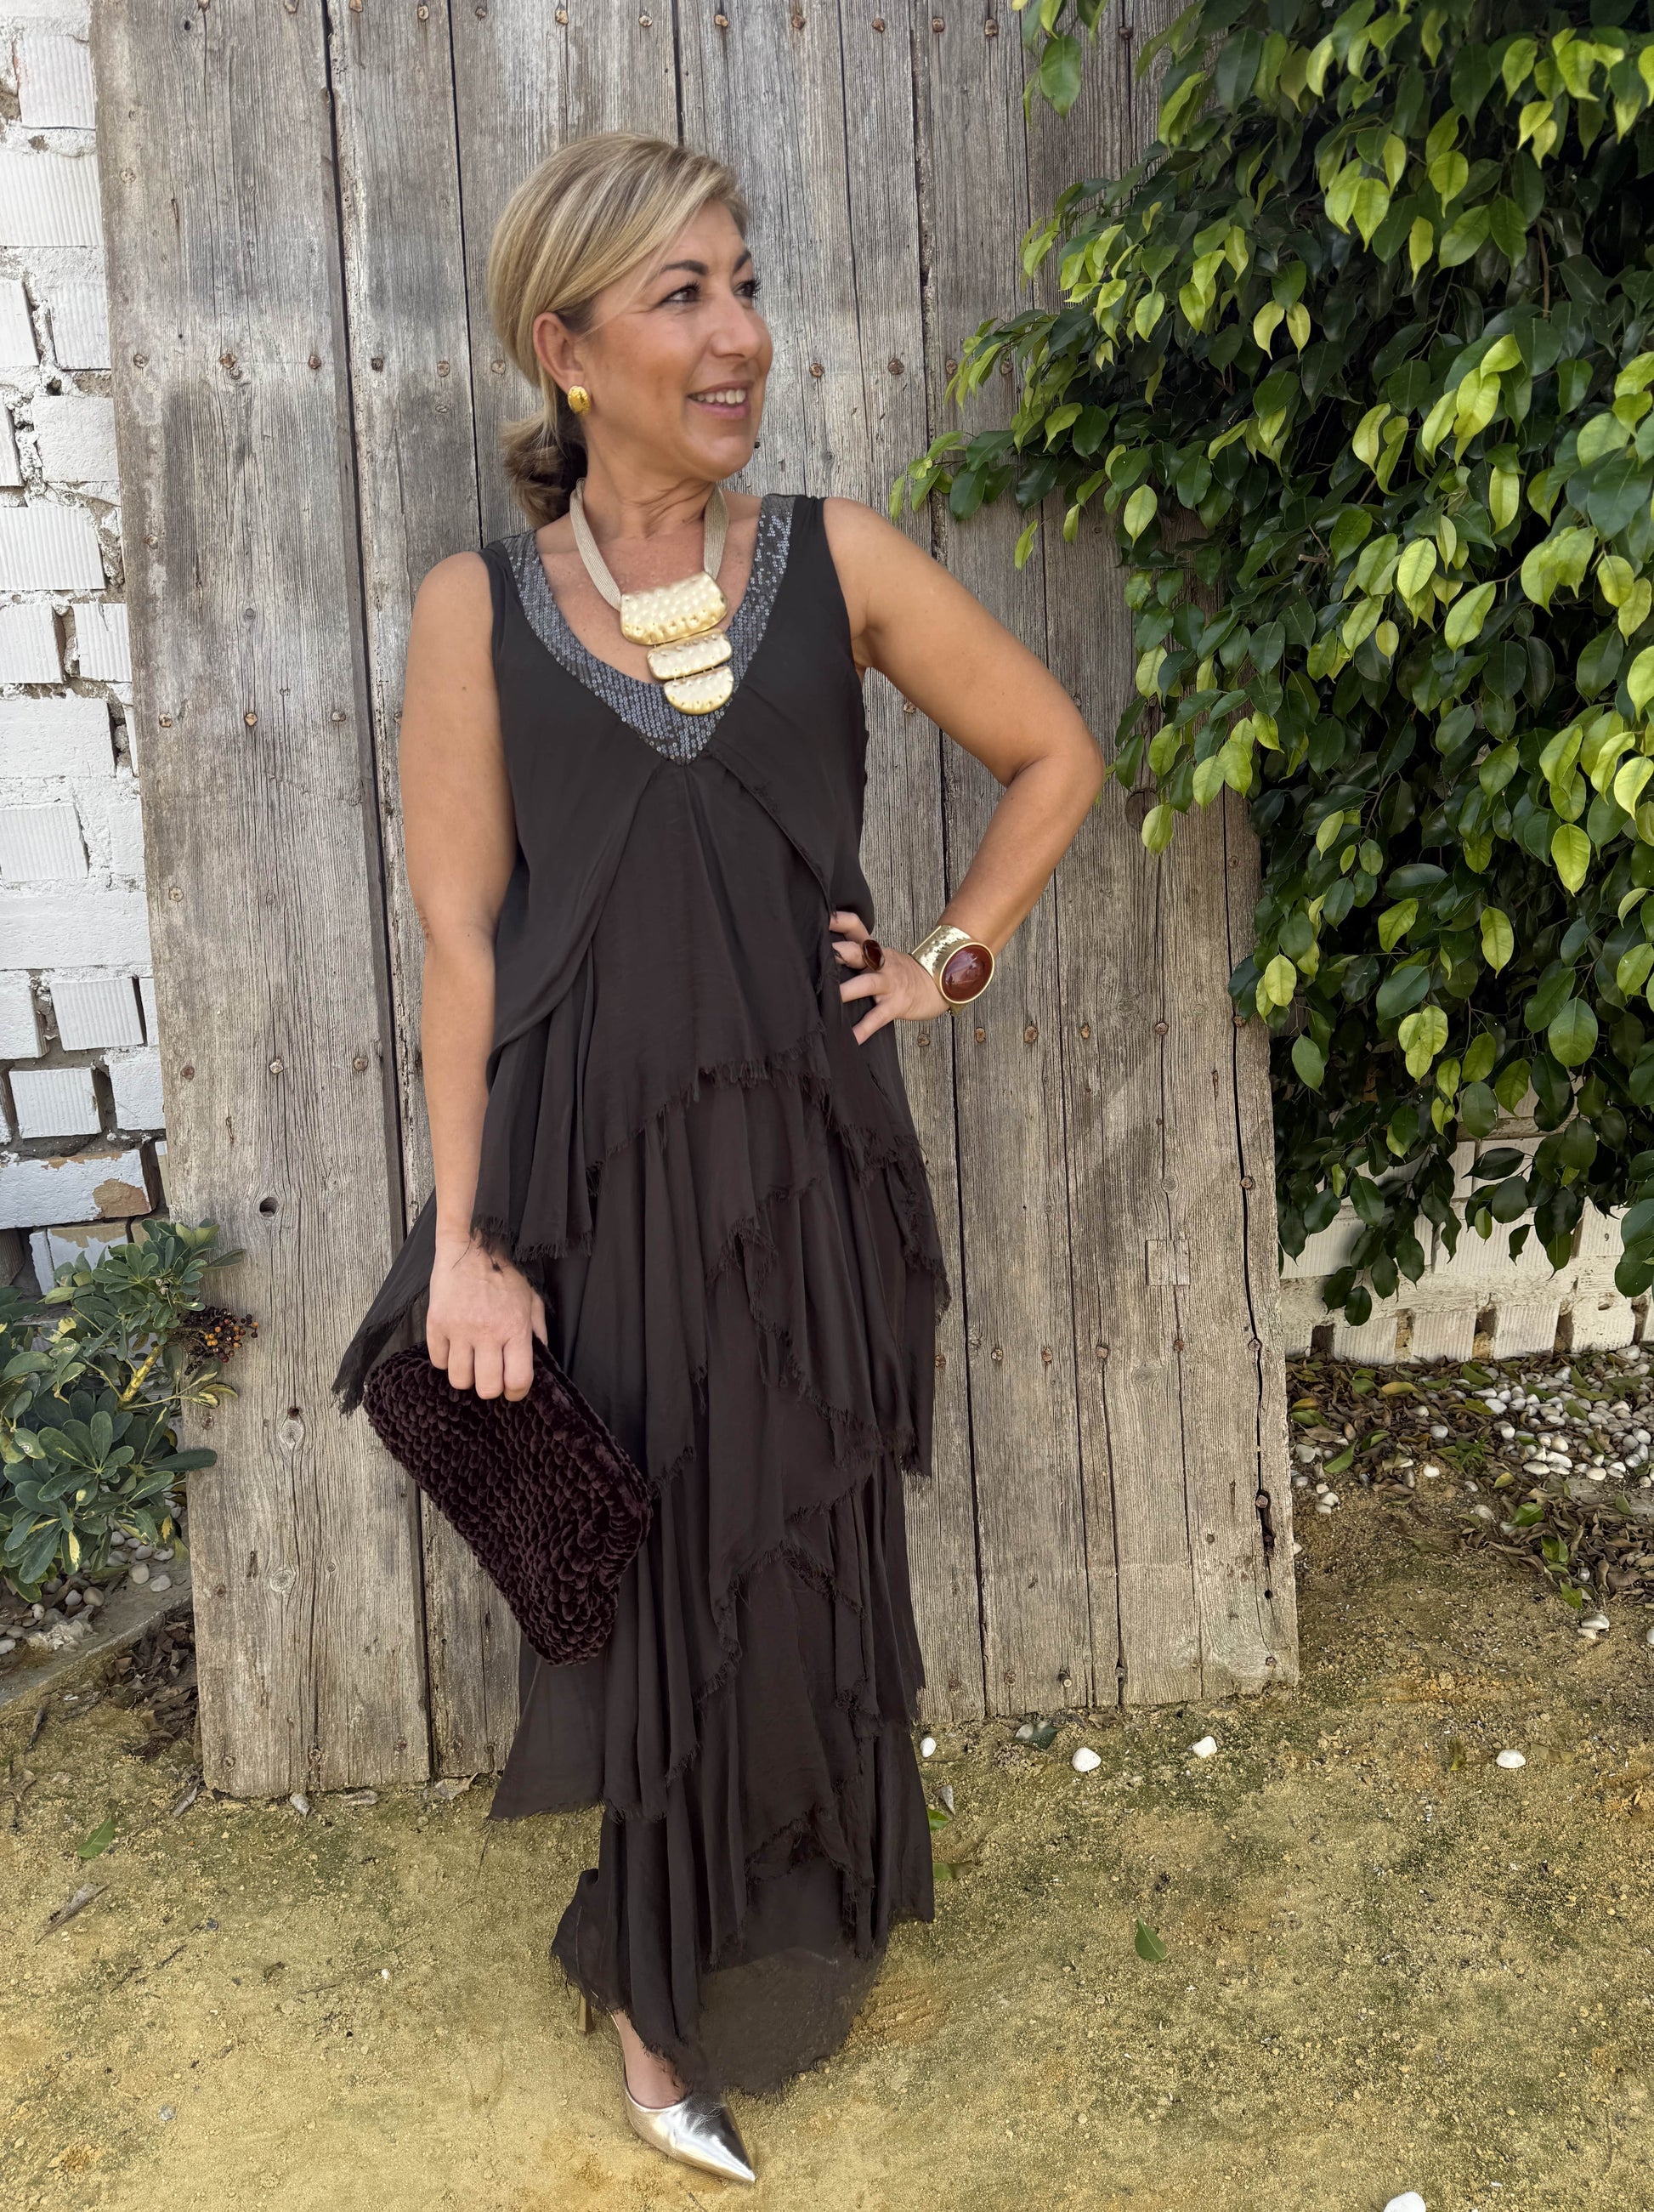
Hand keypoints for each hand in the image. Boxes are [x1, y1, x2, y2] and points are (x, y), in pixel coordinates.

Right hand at [426, 1228, 547, 1401]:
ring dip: (467, 1376)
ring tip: (471, 1362)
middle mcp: (487, 1332)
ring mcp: (459, 1330)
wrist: (470, 1248)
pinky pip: (438, 1362)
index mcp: (515, 1328)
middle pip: (486, 1388)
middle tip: (490, 1376)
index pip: (517, 1380)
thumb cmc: (504, 1275)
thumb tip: (538, 1363)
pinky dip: (446, 1360)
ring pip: (459, 1380)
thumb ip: (537, 1333)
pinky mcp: (436, 1324)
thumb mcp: (531, 1300)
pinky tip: (454, 1347)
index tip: (512, 1390)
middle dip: (490, 1388)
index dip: (516, 1393)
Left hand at [829, 908, 948, 1042]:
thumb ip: (857, 954)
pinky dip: (864, 1028)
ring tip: (828, 998)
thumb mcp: (880, 957)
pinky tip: (851, 1037)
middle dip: (839, 952)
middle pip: (858, 952)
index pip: (856, 927)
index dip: (840, 920)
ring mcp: (888, 983)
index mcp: (874, 950)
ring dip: (847, 991)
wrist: (936, 985)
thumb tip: (822, 955)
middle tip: (816, 956)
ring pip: (866, 984)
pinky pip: (877, 1017)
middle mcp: (879, 963)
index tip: (821, 916)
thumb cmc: (901, 973)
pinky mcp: (895, 1005)